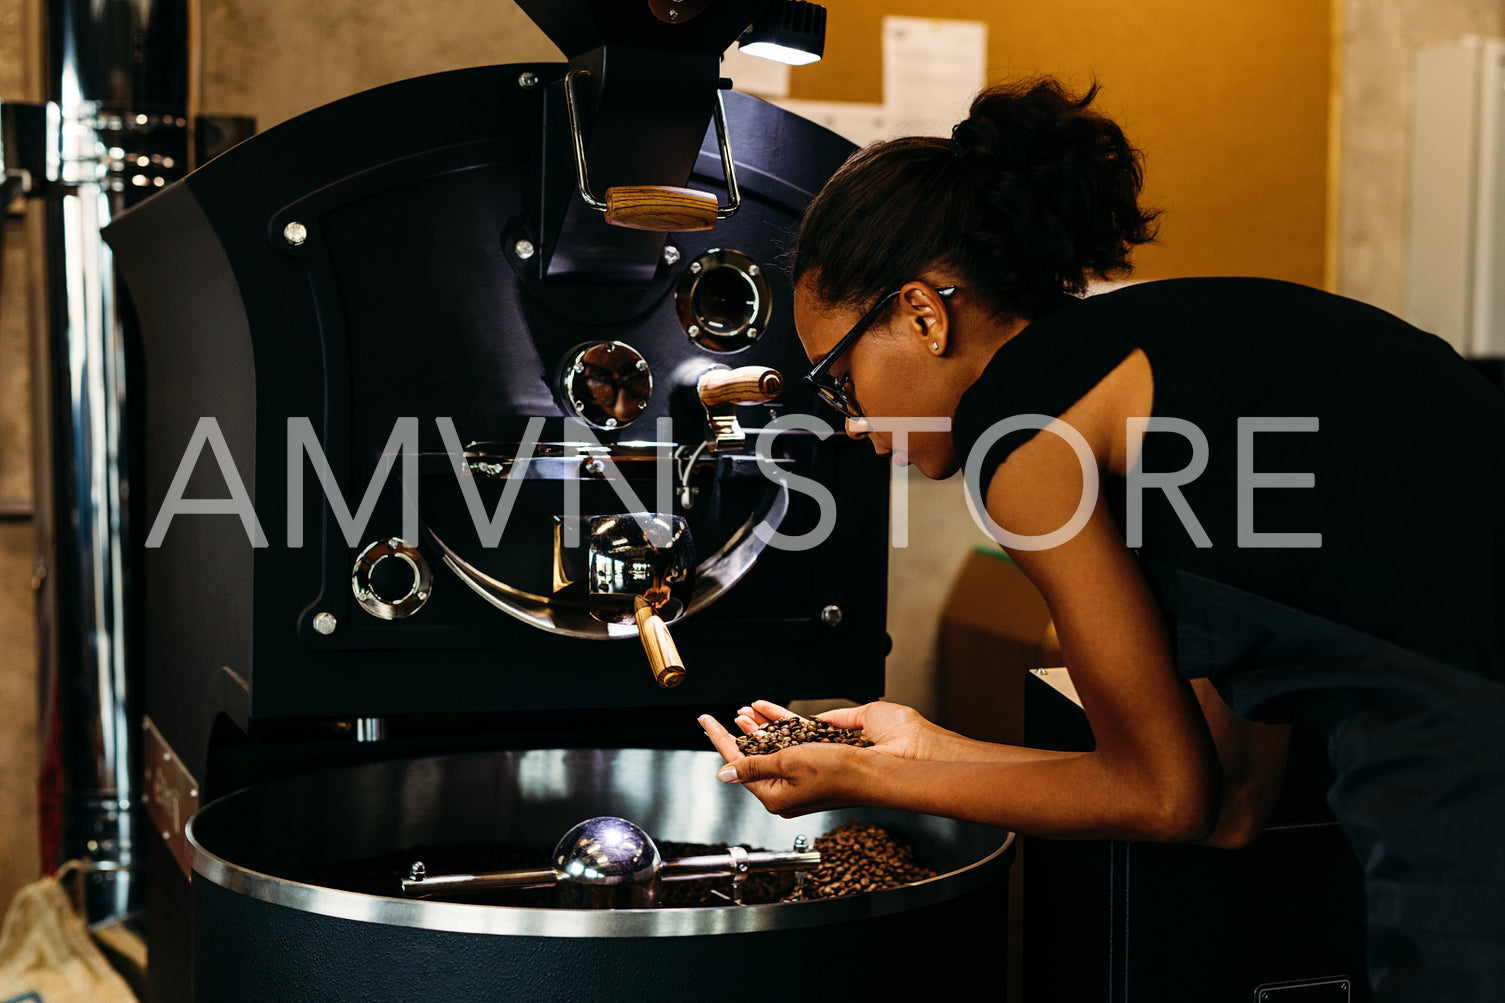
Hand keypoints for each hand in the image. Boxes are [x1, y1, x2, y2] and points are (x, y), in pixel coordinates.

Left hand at [698, 713, 874, 816]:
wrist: (876, 773)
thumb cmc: (838, 772)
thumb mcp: (789, 763)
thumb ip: (755, 765)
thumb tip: (725, 774)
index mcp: (774, 796)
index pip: (737, 764)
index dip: (719, 738)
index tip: (705, 721)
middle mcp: (784, 791)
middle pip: (751, 758)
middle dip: (736, 734)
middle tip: (717, 718)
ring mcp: (798, 781)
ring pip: (769, 750)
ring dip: (756, 730)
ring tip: (742, 713)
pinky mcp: (812, 770)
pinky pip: (789, 748)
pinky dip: (778, 732)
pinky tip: (770, 720)